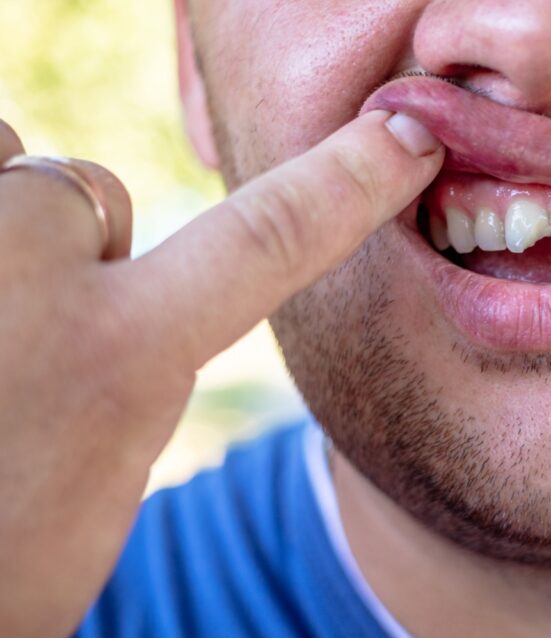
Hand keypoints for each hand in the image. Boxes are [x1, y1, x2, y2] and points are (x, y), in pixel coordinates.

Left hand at [0, 112, 442, 637]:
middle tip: (33, 347)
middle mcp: (20, 280)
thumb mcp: (103, 477)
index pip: (267, 240)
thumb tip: (119, 267)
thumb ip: (138, 360)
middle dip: (79, 245)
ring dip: (5, 233)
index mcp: (112, 363)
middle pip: (84, 192)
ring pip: (6, 174)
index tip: (404, 140)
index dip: (349, 181)